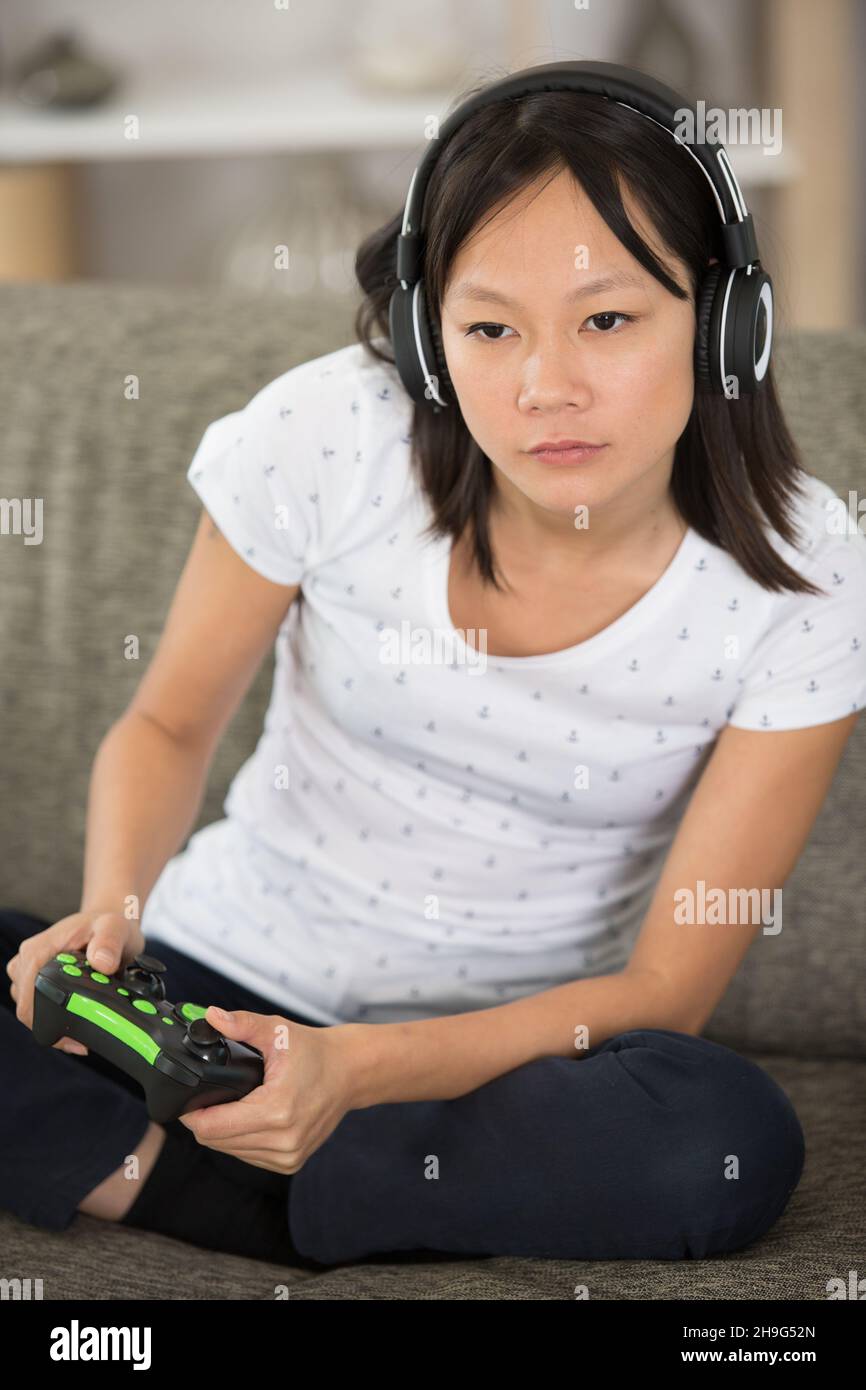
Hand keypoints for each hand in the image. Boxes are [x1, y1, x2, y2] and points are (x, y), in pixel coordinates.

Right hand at [6, 909, 144, 1055]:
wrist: (107, 925)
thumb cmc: (108, 925)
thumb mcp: (114, 928)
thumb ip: (109, 943)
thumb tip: (102, 963)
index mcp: (38, 949)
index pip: (27, 995)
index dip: (45, 1019)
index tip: (72, 1034)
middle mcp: (27, 961)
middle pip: (26, 1008)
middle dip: (51, 1027)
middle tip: (81, 1040)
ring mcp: (30, 972)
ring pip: (31, 1010)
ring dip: (53, 1023)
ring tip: (81, 1029)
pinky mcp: (37, 981)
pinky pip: (38, 1007)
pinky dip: (54, 1017)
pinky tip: (76, 1022)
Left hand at [177, 1008, 357, 1174]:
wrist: (351, 1072)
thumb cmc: (316, 1052)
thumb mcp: (277, 1031)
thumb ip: (242, 1024)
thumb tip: (212, 1016)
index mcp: (277, 1110)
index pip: (212, 1128)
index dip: (192, 1113)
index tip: (190, 1097)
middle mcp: (283, 1140)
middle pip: (216, 1142)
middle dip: (206, 1120)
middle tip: (211, 1095)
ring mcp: (288, 1156)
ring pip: (230, 1152)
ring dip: (223, 1132)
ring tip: (234, 1104)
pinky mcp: (291, 1162)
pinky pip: (249, 1156)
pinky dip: (241, 1140)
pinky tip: (249, 1118)